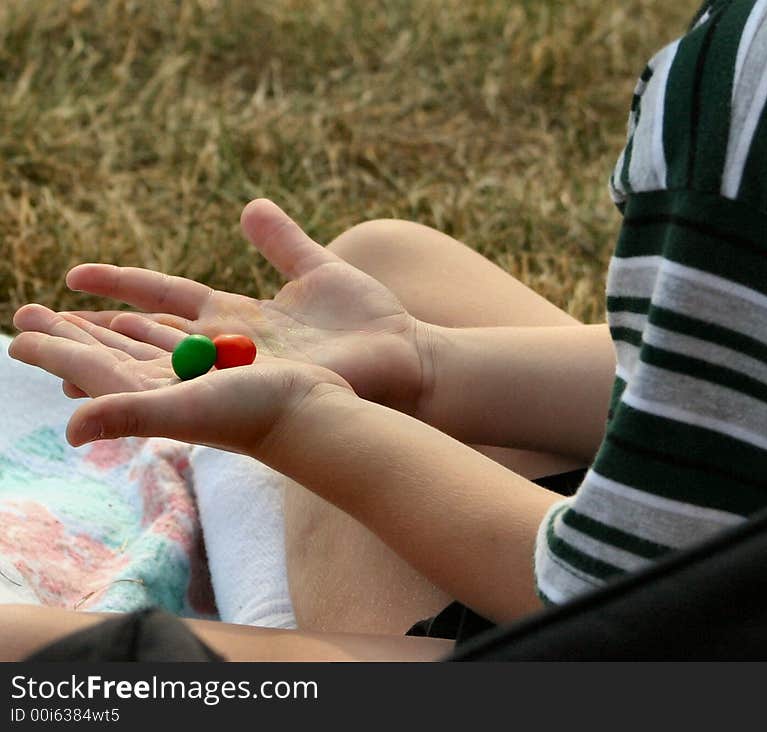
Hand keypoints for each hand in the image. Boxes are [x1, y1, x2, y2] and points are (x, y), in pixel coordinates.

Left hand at [8, 305, 352, 455]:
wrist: (316, 416)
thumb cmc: (257, 415)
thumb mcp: (191, 409)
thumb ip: (131, 415)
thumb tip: (69, 430)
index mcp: (150, 392)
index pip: (89, 366)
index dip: (52, 349)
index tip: (17, 336)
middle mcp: (167, 386)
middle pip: (103, 355)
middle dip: (65, 335)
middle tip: (25, 311)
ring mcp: (194, 374)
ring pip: (134, 346)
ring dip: (100, 330)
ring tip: (69, 315)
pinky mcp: (220, 362)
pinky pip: (171, 338)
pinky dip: (145, 327)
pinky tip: (135, 321)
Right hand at [63, 199, 429, 413]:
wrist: (403, 361)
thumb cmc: (370, 323)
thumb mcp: (319, 269)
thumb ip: (282, 242)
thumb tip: (251, 208)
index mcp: (236, 316)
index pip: (163, 295)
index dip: (120, 285)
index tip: (73, 274)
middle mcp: (222, 349)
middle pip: (138, 338)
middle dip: (83, 332)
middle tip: (21, 325)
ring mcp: (228, 374)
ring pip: (143, 370)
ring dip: (87, 363)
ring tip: (33, 353)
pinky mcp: (239, 396)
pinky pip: (172, 401)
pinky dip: (125, 407)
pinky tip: (80, 410)